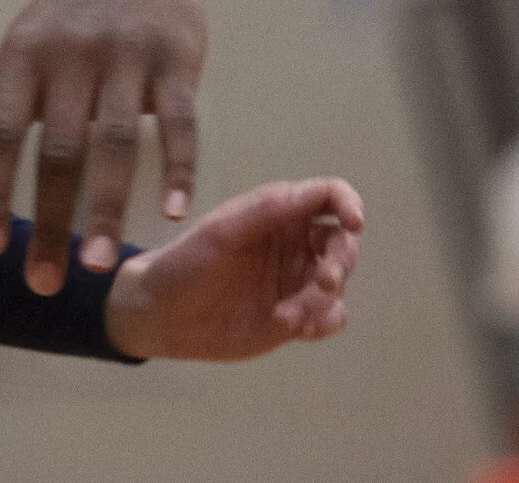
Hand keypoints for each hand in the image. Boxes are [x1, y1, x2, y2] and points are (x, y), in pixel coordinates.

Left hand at [0, 0, 206, 292]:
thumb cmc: (69, 16)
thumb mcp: (21, 56)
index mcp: (21, 58)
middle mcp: (69, 57)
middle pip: (56, 150)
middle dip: (47, 220)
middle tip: (41, 284)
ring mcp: (125, 56)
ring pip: (114, 143)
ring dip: (106, 209)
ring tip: (99, 267)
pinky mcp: (177, 58)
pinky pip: (178, 121)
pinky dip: (177, 168)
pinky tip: (173, 212)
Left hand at [102, 178, 363, 361]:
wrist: (163, 317)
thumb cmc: (185, 264)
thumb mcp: (220, 233)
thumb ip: (265, 211)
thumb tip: (311, 192)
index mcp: (277, 211)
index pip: (328, 196)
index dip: (348, 204)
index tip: (355, 223)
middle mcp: (293, 242)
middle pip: (343, 242)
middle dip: (341, 260)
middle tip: (324, 281)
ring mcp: (296, 280)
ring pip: (338, 284)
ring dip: (323, 299)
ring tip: (287, 316)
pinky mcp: (296, 315)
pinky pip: (331, 317)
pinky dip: (323, 322)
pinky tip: (295, 328)